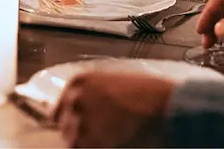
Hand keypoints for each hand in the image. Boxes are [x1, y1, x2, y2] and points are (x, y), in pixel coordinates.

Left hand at [53, 72, 174, 147]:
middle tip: (97, 134)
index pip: (58, 108)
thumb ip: (96, 94)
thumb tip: (90, 108)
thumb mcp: (116, 82)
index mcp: (80, 82)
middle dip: (78, 132)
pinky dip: (95, 147)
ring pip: (73, 142)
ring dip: (86, 143)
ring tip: (106, 140)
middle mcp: (75, 100)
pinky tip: (111, 144)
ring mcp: (81, 123)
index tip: (75, 126)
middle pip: (64, 126)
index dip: (68, 119)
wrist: (164, 106)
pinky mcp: (91, 143)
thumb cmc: (149, 92)